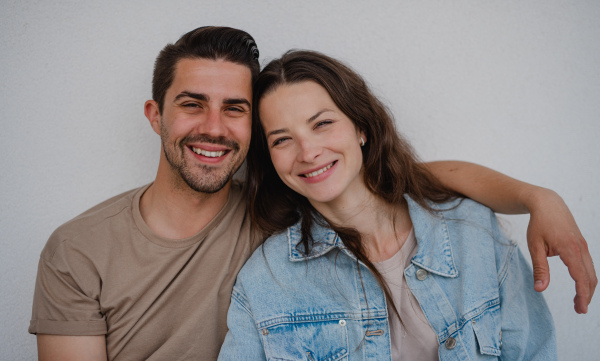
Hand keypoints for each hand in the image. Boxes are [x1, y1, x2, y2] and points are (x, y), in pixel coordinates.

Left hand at [526, 188, 596, 313]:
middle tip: (579, 310)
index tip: (580, 308)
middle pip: (590, 277)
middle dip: (586, 295)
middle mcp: (581, 248)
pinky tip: (579, 285)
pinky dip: (587, 277)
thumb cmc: (538, 224)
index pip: (580, 277)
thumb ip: (540, 268)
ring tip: (579, 302)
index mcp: (569, 249)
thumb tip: (540, 289)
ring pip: (591, 272)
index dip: (582, 295)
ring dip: (588, 288)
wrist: (548, 204)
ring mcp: (583, 246)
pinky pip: (589, 264)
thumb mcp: (535, 246)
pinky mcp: (582, 244)